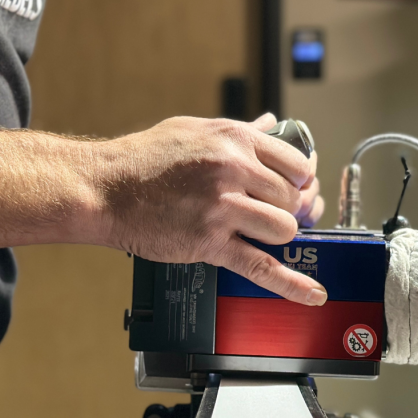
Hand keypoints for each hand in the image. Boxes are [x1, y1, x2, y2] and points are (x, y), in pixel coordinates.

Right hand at [95, 114, 327, 304]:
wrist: (105, 188)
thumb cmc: (144, 159)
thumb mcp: (195, 129)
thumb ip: (240, 131)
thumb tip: (271, 124)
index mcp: (234, 140)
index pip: (295, 164)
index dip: (300, 181)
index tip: (295, 189)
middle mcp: (233, 169)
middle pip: (291, 198)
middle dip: (285, 209)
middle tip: (266, 213)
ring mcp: (222, 207)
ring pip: (283, 229)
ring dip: (275, 234)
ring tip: (252, 231)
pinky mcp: (210, 242)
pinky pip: (261, 266)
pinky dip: (292, 284)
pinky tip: (313, 293)